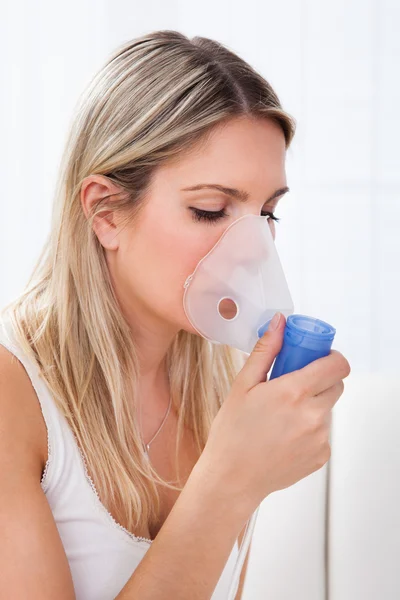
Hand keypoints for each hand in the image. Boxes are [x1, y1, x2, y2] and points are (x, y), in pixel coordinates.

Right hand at [198, 313, 350, 511]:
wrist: (232, 478)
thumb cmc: (232, 432)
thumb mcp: (242, 385)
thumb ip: (266, 351)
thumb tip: (280, 323)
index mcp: (294, 393)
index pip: (337, 365)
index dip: (330, 357)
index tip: (315, 357)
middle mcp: (313, 415)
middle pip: (336, 384)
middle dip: (319, 379)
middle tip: (293, 384)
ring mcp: (320, 438)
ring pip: (327, 408)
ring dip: (312, 404)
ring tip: (281, 416)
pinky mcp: (322, 455)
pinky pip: (323, 431)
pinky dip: (309, 428)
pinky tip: (284, 435)